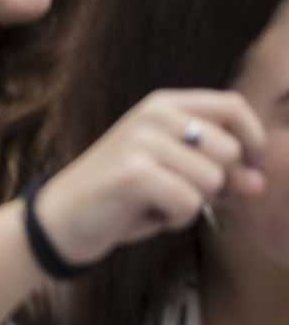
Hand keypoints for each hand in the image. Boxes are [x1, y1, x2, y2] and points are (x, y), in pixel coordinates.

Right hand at [31, 89, 264, 268]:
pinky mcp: (133, 172)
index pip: (233, 107)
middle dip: (217, 183)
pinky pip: (189, 203)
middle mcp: (152, 114)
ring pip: (212, 180)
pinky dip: (175, 220)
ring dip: (194, 204)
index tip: (249, 170)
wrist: (67, 215)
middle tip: (181, 191)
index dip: (254, 141)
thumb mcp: (178, 173)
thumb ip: (220, 171)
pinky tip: (148, 213)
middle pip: (229, 150)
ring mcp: (140, 140)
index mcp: (164, 105)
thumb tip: (258, 181)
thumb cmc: (130, 193)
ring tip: (160, 201)